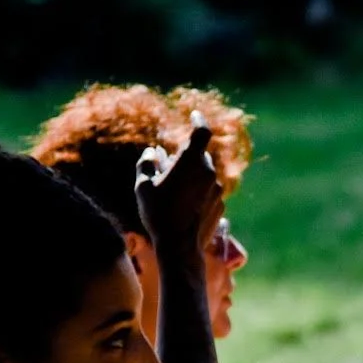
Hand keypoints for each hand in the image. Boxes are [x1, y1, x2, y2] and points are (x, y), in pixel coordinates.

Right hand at [134, 118, 224, 255]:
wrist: (180, 248)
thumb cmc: (158, 214)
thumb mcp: (143, 186)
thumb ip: (146, 164)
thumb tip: (152, 152)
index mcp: (191, 162)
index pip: (202, 132)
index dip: (199, 120)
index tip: (194, 115)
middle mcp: (208, 173)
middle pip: (198, 155)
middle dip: (183, 157)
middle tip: (165, 166)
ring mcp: (217, 190)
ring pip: (203, 174)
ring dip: (190, 175)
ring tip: (171, 190)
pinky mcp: (220, 205)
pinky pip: (207, 190)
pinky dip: (197, 191)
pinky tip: (182, 205)